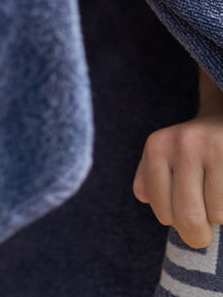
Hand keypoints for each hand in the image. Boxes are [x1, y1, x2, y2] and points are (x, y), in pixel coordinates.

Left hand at [133, 67, 222, 249]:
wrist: (220, 119)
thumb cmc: (193, 147)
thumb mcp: (164, 152)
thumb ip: (149, 176)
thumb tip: (142, 195)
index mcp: (157, 147)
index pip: (164, 212)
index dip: (176, 222)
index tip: (184, 213)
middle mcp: (182, 144)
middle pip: (188, 217)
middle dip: (197, 236)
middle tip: (202, 234)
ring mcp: (211, 147)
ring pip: (217, 215)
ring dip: (218, 216)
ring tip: (215, 196)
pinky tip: (222, 187)